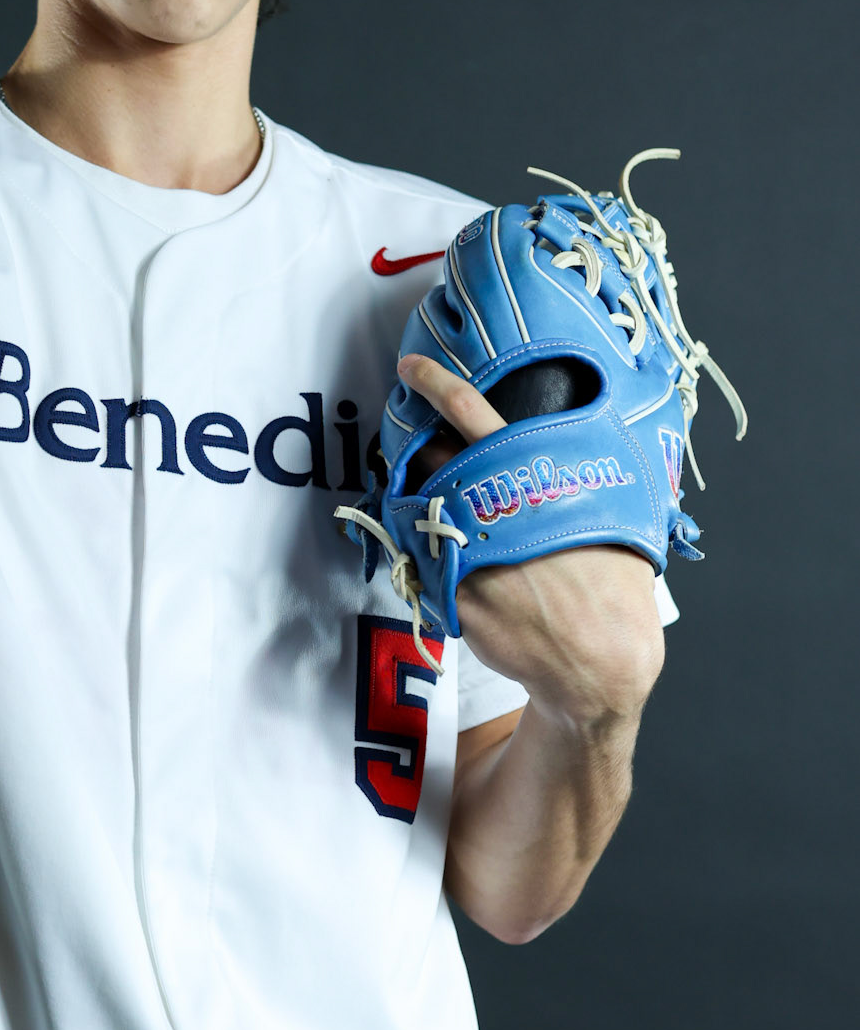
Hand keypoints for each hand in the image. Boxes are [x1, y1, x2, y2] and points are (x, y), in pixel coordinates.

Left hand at [398, 353, 664, 726]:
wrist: (598, 661)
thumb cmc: (614, 588)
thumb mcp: (618, 515)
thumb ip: (587, 480)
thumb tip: (583, 454)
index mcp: (539, 475)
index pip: (474, 414)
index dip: (436, 385)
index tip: (411, 369)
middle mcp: (496, 505)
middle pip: (433, 456)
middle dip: (418, 448)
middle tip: (414, 445)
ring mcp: (468, 547)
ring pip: (421, 506)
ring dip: (420, 501)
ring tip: (437, 509)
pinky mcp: (451, 592)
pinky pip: (424, 558)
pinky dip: (429, 552)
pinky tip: (449, 560)